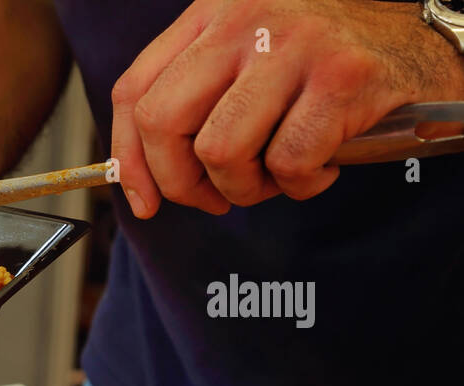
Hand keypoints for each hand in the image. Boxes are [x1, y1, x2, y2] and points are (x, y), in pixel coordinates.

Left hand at [111, 0, 463, 216]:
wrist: (422, 41)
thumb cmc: (324, 64)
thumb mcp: (246, 59)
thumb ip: (193, 100)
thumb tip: (140, 180)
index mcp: (212, 13)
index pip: (134, 91)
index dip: (129, 159)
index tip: (145, 200)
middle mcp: (245, 19)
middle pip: (162, 123)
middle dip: (180, 182)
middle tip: (213, 197)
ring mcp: (293, 44)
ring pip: (220, 150)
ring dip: (244, 187)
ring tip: (274, 177)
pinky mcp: (341, 77)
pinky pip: (288, 162)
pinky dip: (301, 184)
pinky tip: (322, 166)